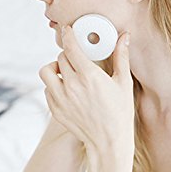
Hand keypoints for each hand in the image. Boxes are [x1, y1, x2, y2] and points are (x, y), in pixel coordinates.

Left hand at [39, 25, 134, 165]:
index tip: (67, 29)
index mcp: (89, 76)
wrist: (108, 142)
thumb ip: (121, 57)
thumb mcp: (123, 83)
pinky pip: (47, 89)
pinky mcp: (55, 109)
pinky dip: (54, 85)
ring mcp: (61, 98)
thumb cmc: (119, 112)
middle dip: (68, 55)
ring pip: (46, 72)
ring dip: (54, 69)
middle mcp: (72, 86)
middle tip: (77, 59)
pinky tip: (66, 89)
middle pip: (60, 58)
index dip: (68, 35)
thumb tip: (124, 36)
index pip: (70, 47)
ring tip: (66, 72)